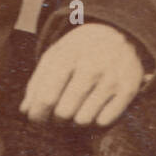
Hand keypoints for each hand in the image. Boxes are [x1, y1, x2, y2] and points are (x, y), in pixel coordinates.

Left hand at [19, 23, 144, 127]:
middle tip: (58, 113)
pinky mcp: (129, 89)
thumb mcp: (55, 56)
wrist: (118, 33)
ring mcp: (112, 78)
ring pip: (83, 120)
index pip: (47, 97)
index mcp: (68, 56)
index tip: (36, 119)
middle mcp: (92, 66)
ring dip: (75, 120)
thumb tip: (25, 111)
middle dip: (56, 118)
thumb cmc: (79, 50)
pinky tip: (95, 107)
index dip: (38, 114)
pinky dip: (96, 119)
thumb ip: (37, 82)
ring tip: (76, 109)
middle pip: (64, 112)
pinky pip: (104, 121)